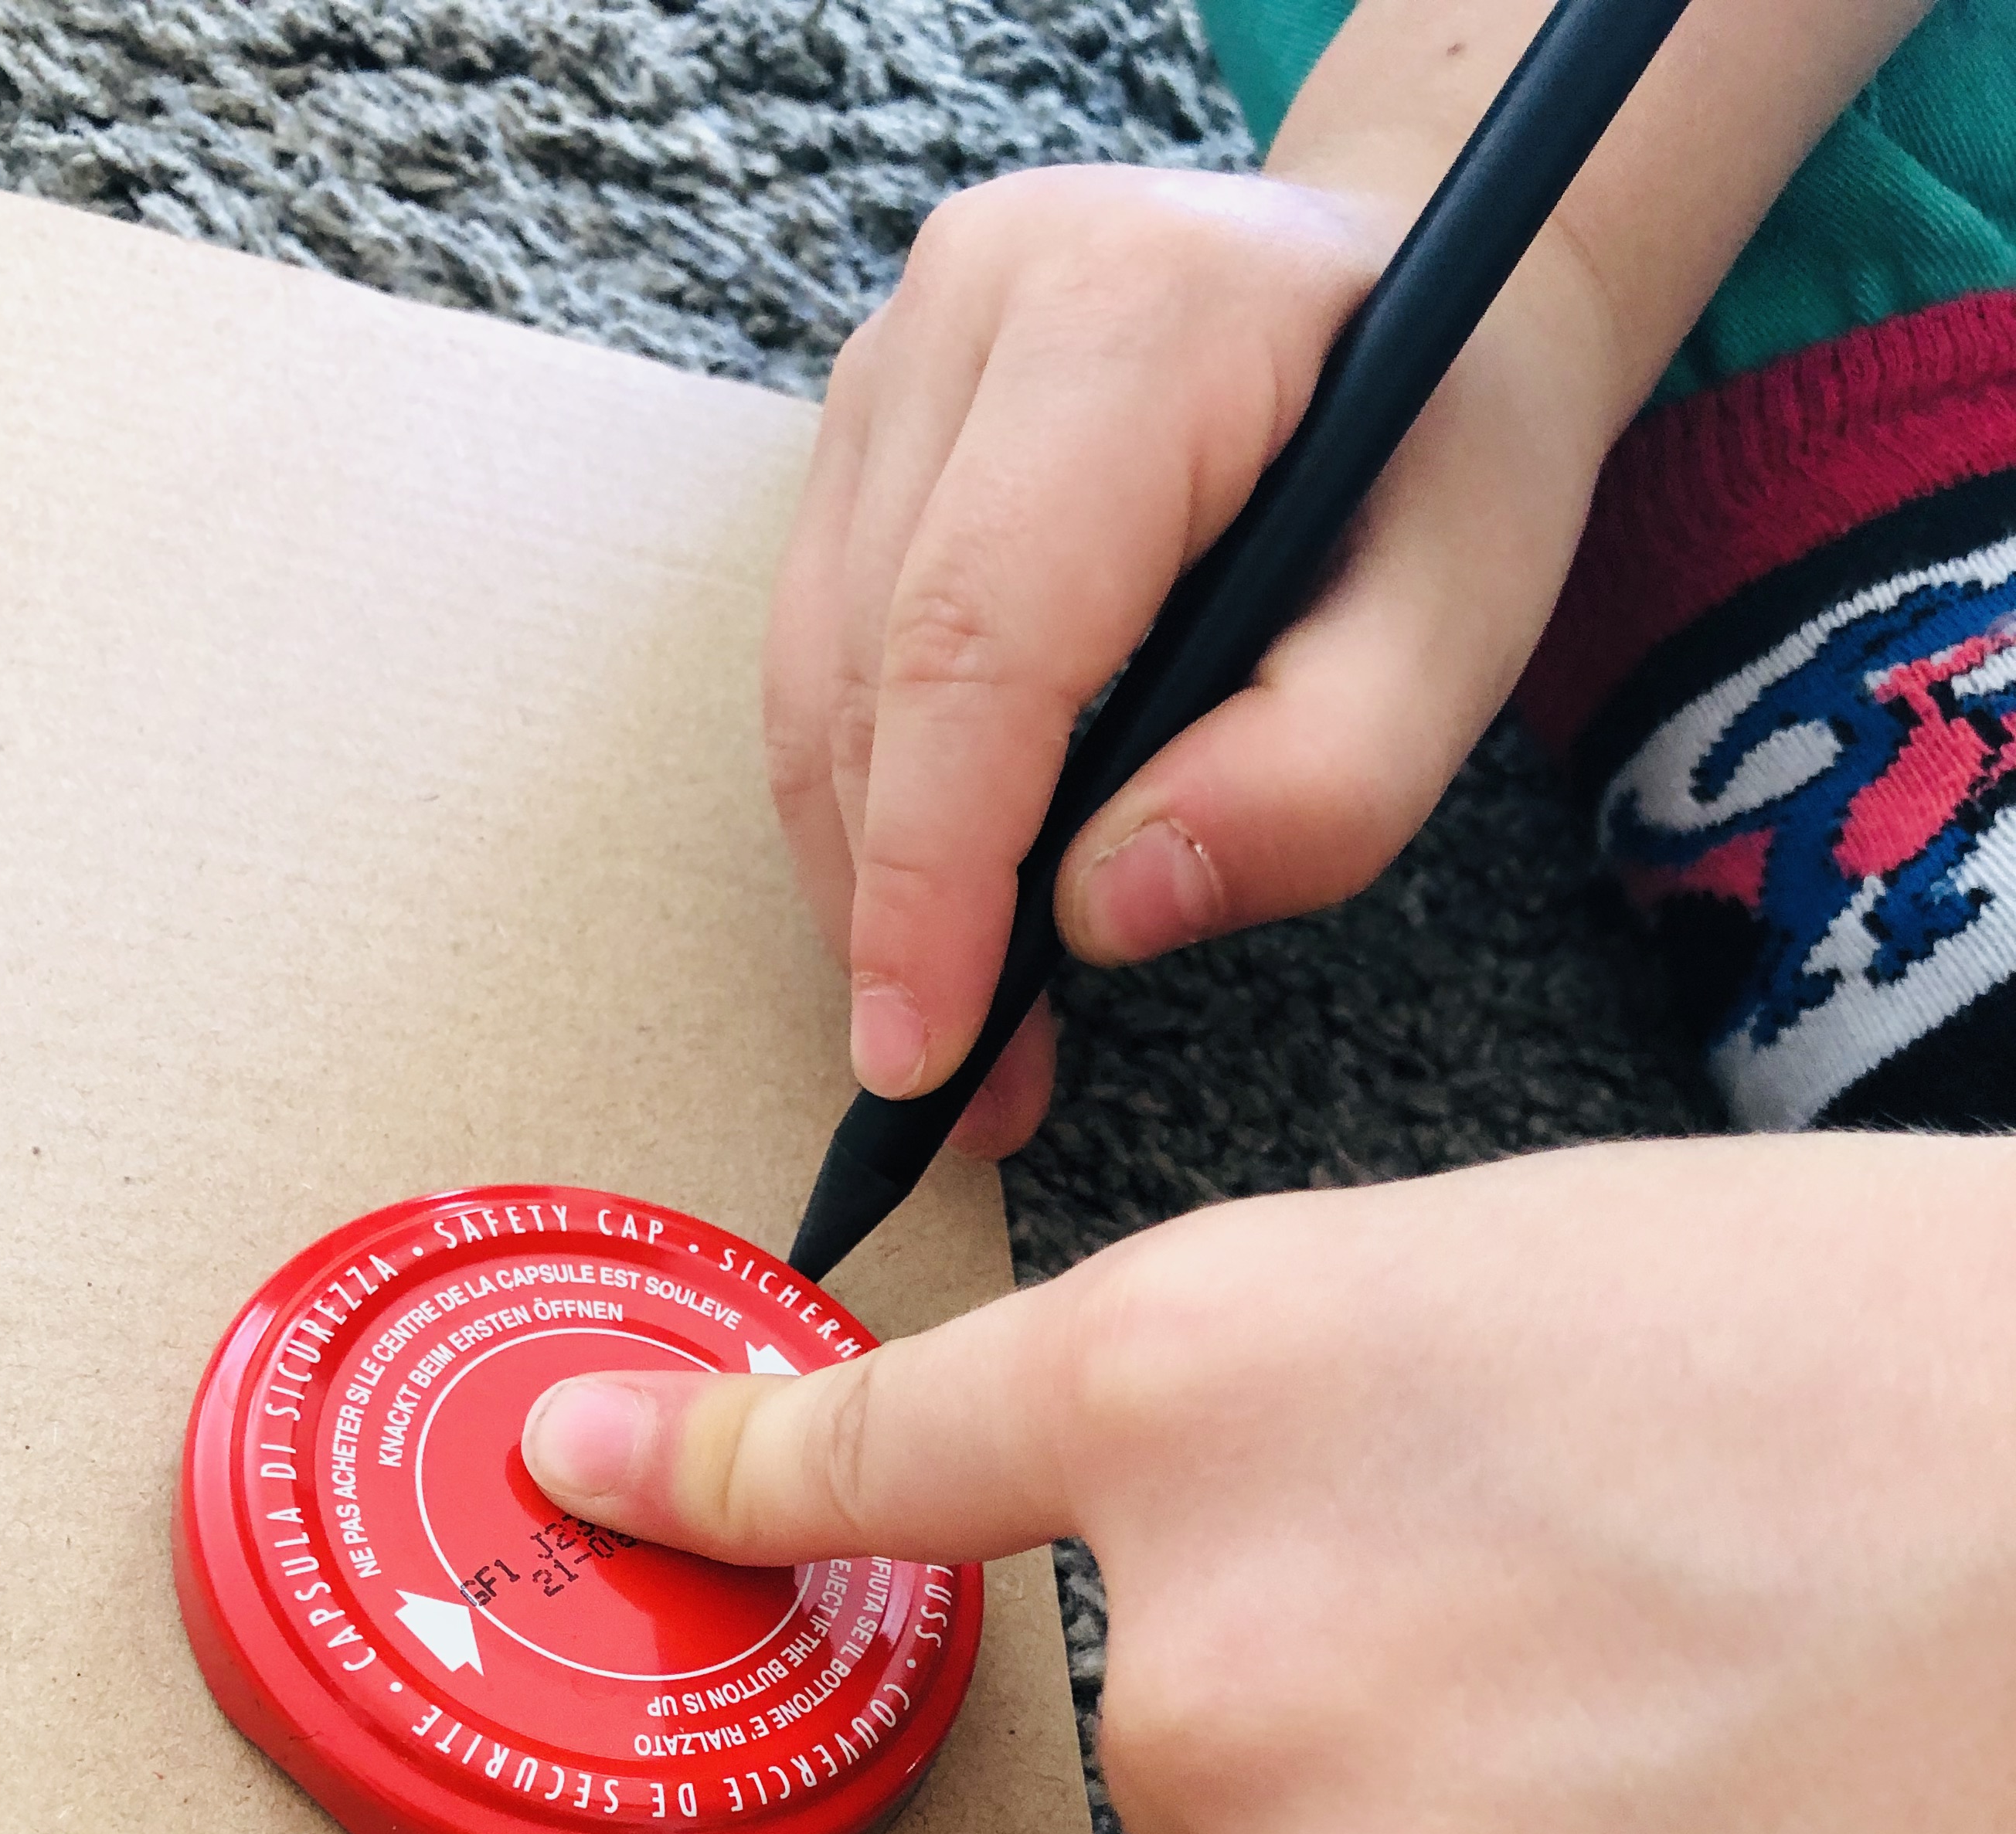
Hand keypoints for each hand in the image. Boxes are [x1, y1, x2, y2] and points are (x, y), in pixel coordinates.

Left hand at [524, 1136, 2015, 1833]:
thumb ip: (1304, 1435)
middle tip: (1634, 1643)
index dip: (718, 1470)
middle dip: (1379, 1730)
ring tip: (1736, 1769)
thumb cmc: (1895, 1362)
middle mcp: (1201, 1678)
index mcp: (1203, 1394)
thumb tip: (1243, 1606)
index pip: (881, 1457)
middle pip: (1199, 1769)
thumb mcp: (1530, 1286)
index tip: (584, 1473)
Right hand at [764, 159, 1615, 1152]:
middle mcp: (978, 295)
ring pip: (815, 675)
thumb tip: (1103, 916)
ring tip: (959, 1038)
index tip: (923, 1055)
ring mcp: (897, 350)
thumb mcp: (1464, 626)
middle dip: (897, 912)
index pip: (976, 628)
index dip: (931, 864)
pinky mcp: (862, 423)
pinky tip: (942, 916)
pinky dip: (872, 810)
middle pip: (871, 664)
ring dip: (866, 882)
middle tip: (963, 1101)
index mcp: (1139, 310)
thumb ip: (1321, 781)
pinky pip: (822, 656)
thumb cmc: (1449, 463)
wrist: (1425, 286)